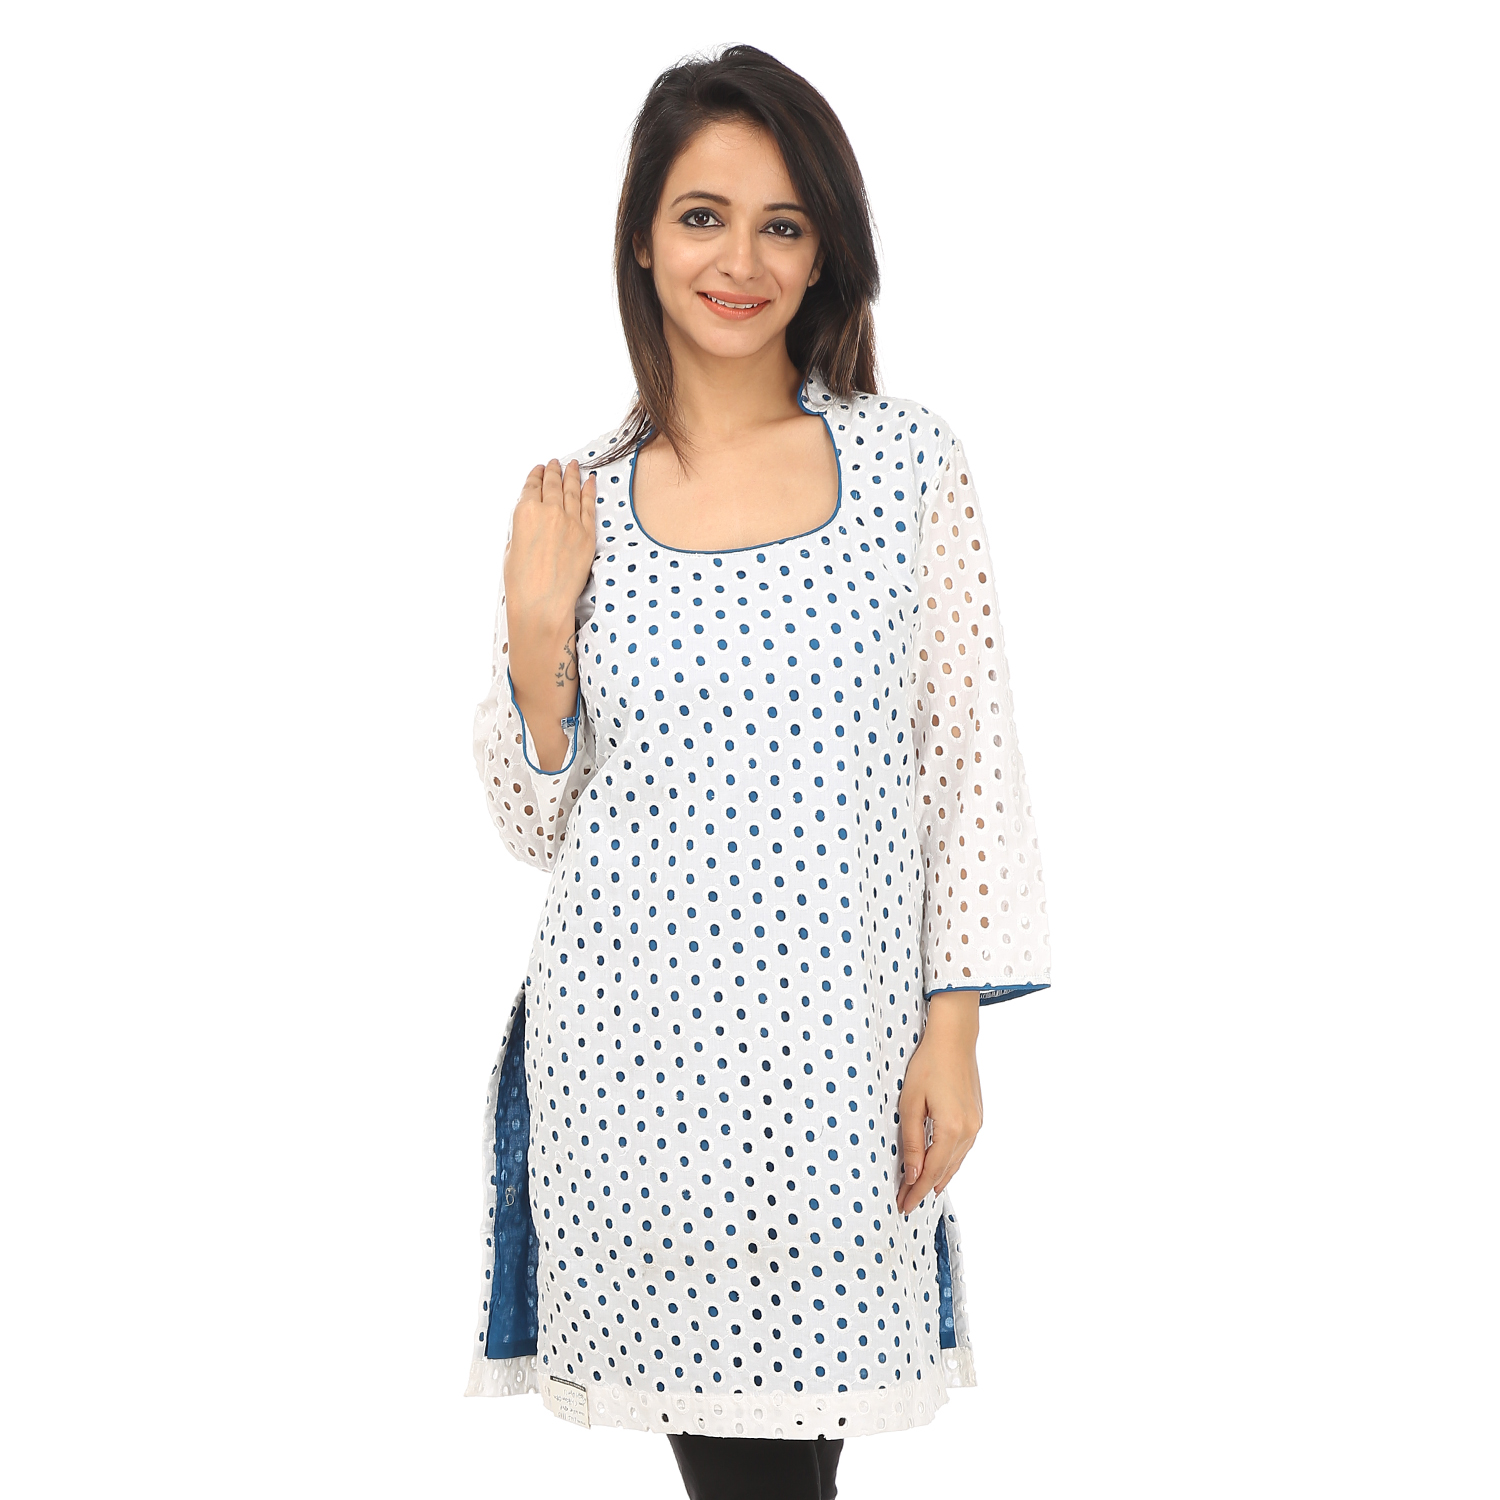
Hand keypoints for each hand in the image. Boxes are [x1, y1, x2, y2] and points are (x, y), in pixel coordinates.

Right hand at [504, 458, 597, 642]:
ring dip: (572, 475)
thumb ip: (522, 528)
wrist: (543, 604)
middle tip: (555, 463)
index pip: (532, 486)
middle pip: (552, 484)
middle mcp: (549, 511)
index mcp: (525, 512)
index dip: (536, 476)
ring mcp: (571, 521)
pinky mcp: (587, 534)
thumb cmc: (521, 583)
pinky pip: (589, 506)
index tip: (539, 469)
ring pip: (572, 491)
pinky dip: (589, 491)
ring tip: (573, 465)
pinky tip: (590, 481)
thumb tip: (531, 521)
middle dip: (553, 471)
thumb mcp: (511, 548)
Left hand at [895, 992, 982, 1213]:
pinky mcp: (977, 1117)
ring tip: (921, 1192)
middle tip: (906, 1203)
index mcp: (952, 1129)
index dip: (916, 1191)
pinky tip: (940, 1167)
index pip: (931, 1172)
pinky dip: (949, 1162)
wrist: (954, 1039)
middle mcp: (969, 1131)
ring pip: (956, 1162)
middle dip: (925, 1188)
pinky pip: (963, 1149)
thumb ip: (913, 1141)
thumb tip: (913, 1174)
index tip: (903, 1205)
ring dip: (938, 1178)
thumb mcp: (910, 1103)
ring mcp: (977, 1125)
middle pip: (945, 1171)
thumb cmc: (928, 1065)